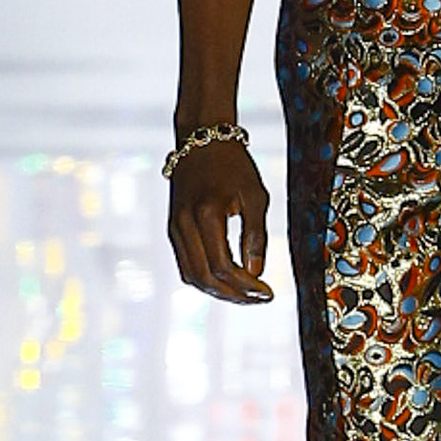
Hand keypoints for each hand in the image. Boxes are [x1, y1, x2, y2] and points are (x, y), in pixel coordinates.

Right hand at [167, 138, 271, 302]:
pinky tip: (228, 281)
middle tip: (258, 299)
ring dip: (218, 291)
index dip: (246, 286)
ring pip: (191, 276)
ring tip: (246, 295)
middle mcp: (184, 224)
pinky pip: (186, 264)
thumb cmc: (234, 166)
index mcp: (207, 215)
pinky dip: (205, 279)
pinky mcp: (173, 229)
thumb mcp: (256, 196)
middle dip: (233, 295)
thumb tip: (255, 273)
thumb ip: (256, 236)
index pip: (222, 266)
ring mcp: (174, 228)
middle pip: (204, 278)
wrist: (201, 141)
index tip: (267, 293)